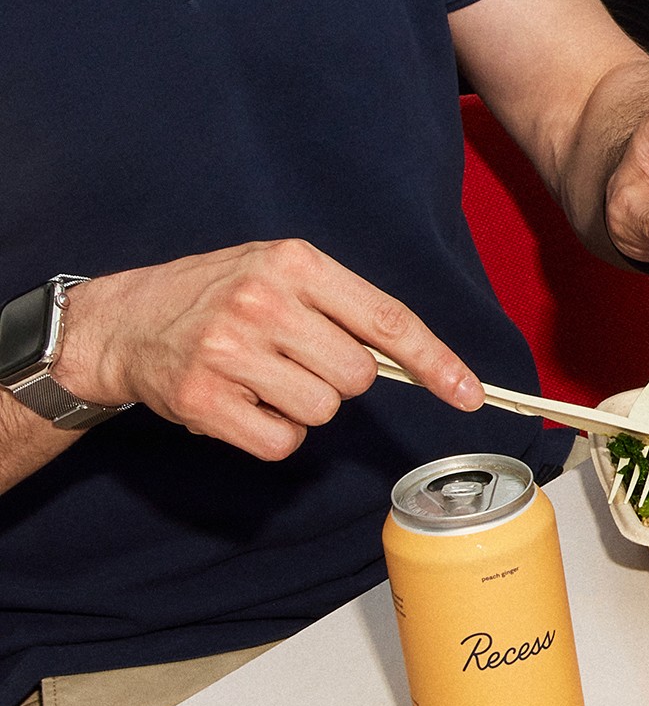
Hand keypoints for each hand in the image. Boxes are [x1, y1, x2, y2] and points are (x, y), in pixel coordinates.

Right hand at [52, 243, 483, 458]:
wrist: (123, 321)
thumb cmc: (213, 296)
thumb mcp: (276, 273)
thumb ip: (339, 306)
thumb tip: (413, 361)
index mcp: (292, 262)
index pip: (386, 319)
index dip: (435, 361)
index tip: (469, 394)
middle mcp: (262, 302)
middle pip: (355, 378)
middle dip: (335, 381)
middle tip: (291, 360)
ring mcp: (229, 351)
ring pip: (320, 413)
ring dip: (300, 408)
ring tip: (259, 379)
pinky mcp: (203, 400)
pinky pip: (280, 442)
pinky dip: (270, 435)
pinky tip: (241, 404)